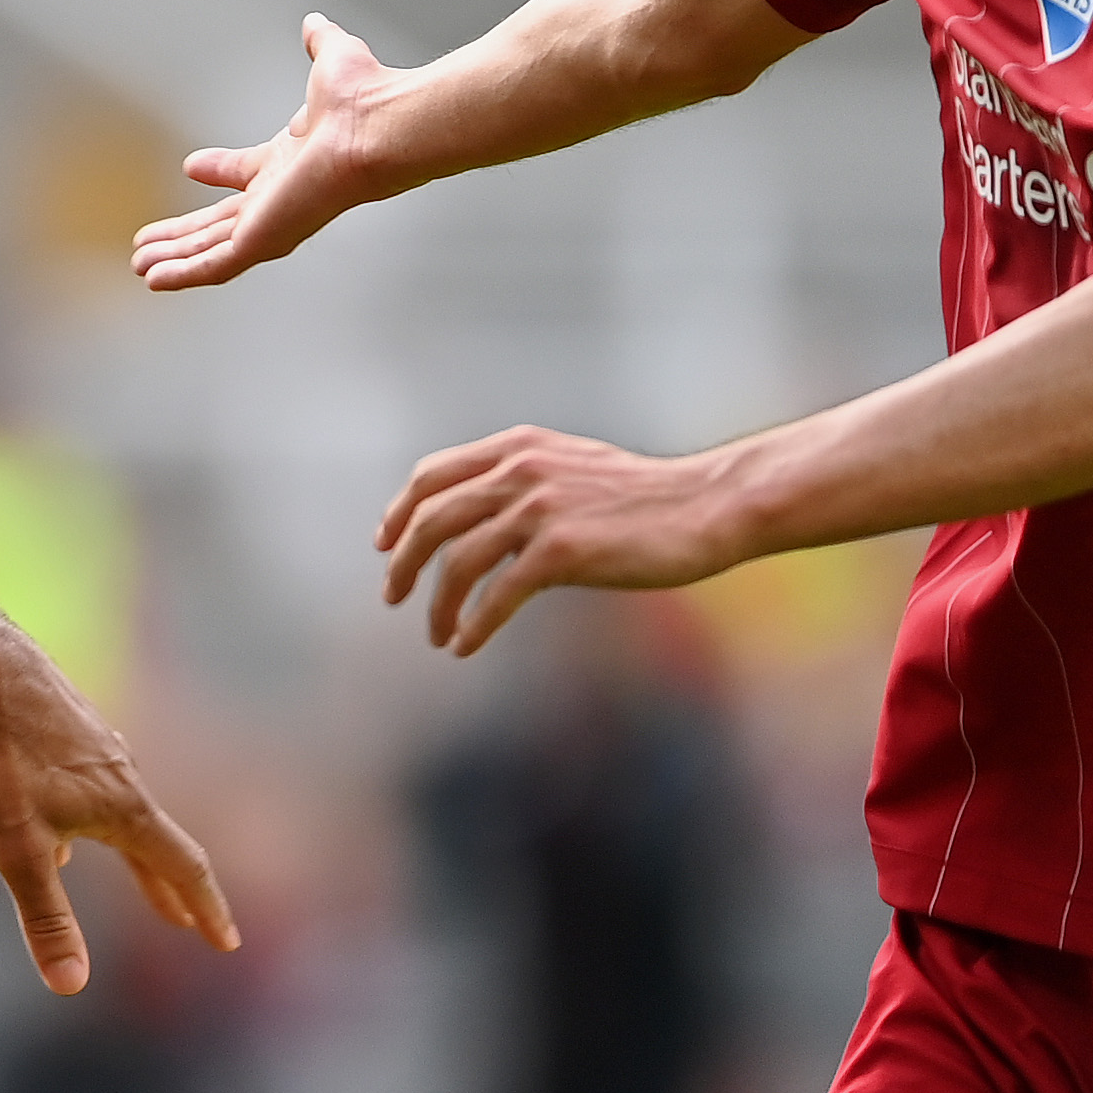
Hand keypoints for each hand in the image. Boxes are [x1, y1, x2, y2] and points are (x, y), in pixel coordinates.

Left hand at [0, 611, 238, 994]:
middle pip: (157, 842)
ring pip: (124, 810)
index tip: (227, 941)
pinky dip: (96, 816)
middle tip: (187, 923)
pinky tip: (56, 819)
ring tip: (134, 877)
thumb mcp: (16, 848)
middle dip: (170, 888)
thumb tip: (72, 985)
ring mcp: (99, 745)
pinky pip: (94, 782)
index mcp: (124, 809)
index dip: (206, 908)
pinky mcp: (71, 724)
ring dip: (135, 850)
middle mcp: (123, 774)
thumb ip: (46, 917)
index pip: (182, 867)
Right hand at [133, 14, 396, 292]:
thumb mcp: (331, 60)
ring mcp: (270, 222)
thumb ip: (320, 43)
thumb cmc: (363, 97)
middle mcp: (278, 196)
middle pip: (220, 222)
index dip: (219, 169)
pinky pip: (215, 264)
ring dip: (175, 258)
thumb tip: (315, 23)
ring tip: (140, 266)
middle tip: (149, 241)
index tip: (192, 164)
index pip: (247, 173)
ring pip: (212, 249)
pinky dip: (183, 273)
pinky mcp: (263, 240)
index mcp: (290, 160)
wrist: (376, 127)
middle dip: (183, 232)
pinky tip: (153, 278)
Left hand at [379, 426, 743, 656]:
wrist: (705, 507)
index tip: (386, 544)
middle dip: (404, 562)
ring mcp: (539, 509)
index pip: (433, 476)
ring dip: (438, 604)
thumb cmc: (645, 497)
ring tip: (436, 634)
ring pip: (458, 562)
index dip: (401, 512)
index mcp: (518, 448)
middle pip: (432, 519)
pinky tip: (465, 644)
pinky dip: (474, 624)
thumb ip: (523, 480)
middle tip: (394, 596)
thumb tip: (480, 516)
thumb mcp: (572, 468)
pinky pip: (497, 595)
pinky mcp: (561, 551)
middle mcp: (520, 472)